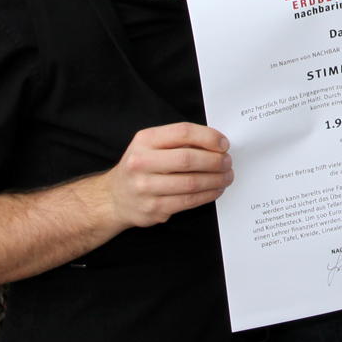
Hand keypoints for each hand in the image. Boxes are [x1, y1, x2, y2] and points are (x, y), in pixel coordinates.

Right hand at [103, 122, 232, 226]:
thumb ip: (179, 141)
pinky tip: (215, 190)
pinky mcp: (153, 208)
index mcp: (145, 140)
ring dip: (215, 180)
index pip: (183, 132)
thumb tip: (216, 144)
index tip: (224, 144)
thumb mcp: (151, 145)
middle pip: (188, 159)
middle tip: (227, 162)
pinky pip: (188, 202)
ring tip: (226, 177)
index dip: (208, 137)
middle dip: (215, 161)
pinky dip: (207, 195)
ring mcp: (145, 188)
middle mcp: (141, 163)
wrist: (114, 198)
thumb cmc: (141, 166)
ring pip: (191, 183)